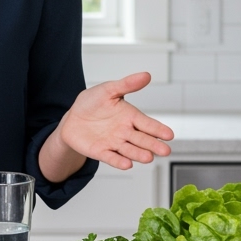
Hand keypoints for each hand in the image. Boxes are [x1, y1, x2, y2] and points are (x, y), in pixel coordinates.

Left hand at [55, 72, 173, 171]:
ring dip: (138, 154)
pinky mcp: (101, 152)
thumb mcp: (108, 90)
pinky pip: (111, 157)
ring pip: (129, 150)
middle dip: (154, 145)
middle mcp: (125, 132)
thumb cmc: (92, 103)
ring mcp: (114, 143)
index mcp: (130, 116)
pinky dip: (118, 161)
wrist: (72, 118)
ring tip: (148, 157)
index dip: (158, 129)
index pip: (147, 123)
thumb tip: (146, 75)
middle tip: (165, 150)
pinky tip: (127, 164)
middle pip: (142, 140)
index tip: (169, 134)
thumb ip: (127, 85)